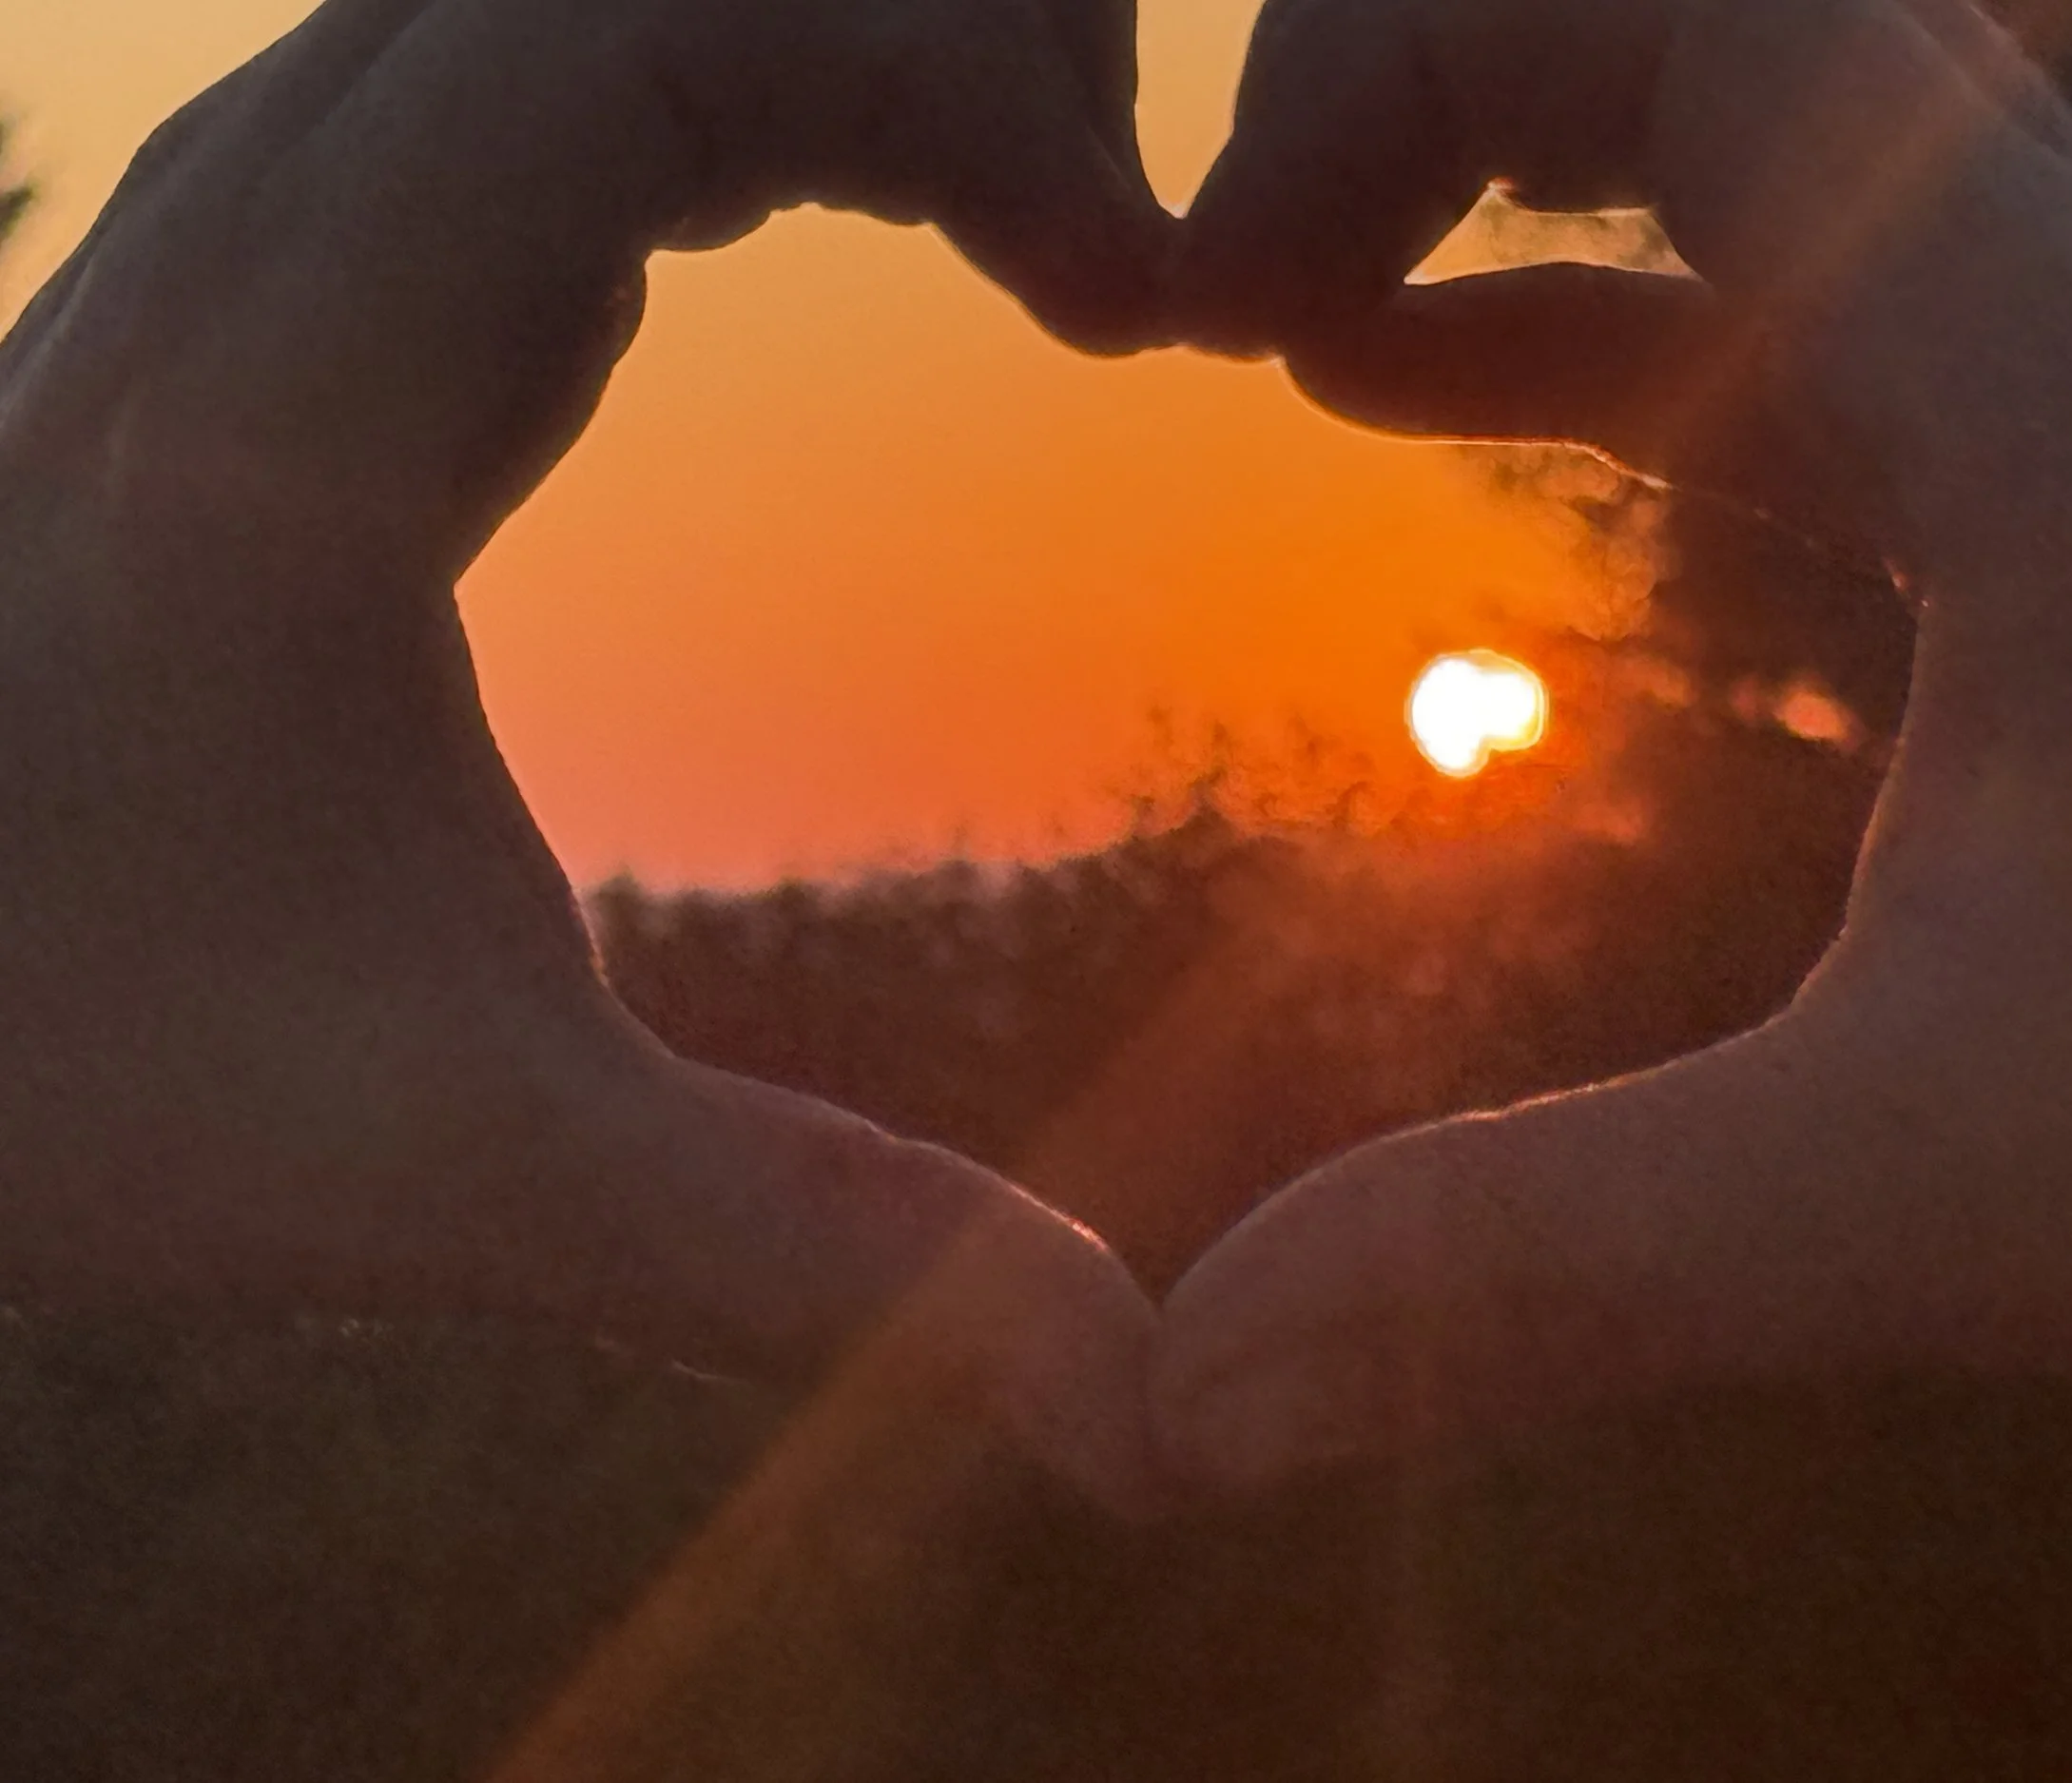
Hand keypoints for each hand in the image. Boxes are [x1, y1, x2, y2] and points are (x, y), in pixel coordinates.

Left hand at [0, 0, 1173, 1511]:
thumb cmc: (86, 1074)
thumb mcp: (472, 1168)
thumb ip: (802, 1252)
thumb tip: (1132, 1400)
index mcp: (302, 398)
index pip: (635, 32)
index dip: (937, 86)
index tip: (1133, 303)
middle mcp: (265, 249)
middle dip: (942, 45)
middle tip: (1134, 254)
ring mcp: (272, 240)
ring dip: (856, 58)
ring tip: (1061, 236)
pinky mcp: (308, 284)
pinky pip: (560, 70)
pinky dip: (765, 97)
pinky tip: (899, 227)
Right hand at [1158, 0, 2071, 1490]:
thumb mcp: (1945, 1196)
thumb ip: (1554, 1264)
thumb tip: (1190, 1399)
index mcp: (2062, 384)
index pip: (1706, 2)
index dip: (1416, 57)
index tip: (1222, 289)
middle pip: (1723, 22)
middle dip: (1434, 86)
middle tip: (1224, 282)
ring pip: (1768, 156)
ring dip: (1512, 183)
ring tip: (1292, 320)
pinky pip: (1790, 318)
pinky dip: (1590, 317)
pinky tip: (1436, 405)